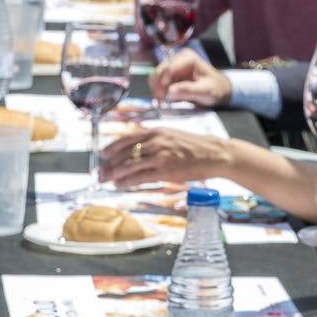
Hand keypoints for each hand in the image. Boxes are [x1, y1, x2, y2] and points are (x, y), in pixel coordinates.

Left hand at [99, 127, 231, 187]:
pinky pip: (141, 177)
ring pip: (130, 165)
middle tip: (101, 172)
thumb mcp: (172, 135)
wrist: (214, 154)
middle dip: (110, 164)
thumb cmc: (195, 146)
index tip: (103, 154)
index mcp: (156, 132)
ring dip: (116, 174)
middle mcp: (156, 142)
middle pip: (125, 153)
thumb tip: (137, 147)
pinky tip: (121, 185)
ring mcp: (160, 156)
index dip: (112, 147)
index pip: (127, 139)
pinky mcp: (166, 171)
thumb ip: (154, 139)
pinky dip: (128, 181)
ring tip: (108, 180)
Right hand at [151, 49, 231, 106]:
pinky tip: (164, 97)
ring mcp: (174, 64)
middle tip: (159, 100)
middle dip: (158, 86)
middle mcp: (178, 58)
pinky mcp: (171, 72)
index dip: (162, 81)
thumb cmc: (216, 88)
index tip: (161, 95)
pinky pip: (159, 80)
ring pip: (156, 75)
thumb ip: (188, 90)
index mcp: (188, 58)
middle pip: (160, 70)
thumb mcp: (205, 91)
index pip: (169, 68)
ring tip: (162, 100)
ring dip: (157, 88)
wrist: (220, 89)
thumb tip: (170, 92)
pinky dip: (159, 89)